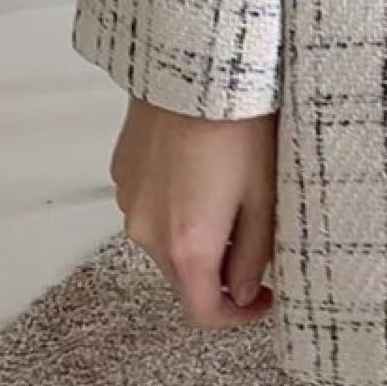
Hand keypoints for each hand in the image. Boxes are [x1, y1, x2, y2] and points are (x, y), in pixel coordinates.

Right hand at [110, 97, 277, 327]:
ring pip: (165, 240)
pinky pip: (150, 206)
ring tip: (230, 191)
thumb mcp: (264, 197)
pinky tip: (201, 167)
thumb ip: (253, 254)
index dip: (238, 316)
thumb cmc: (240, 127)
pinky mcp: (121, 173)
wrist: (194, 68)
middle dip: (220, 268)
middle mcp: (146, 234)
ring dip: (195, 233)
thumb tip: (243, 292)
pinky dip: (175, 203)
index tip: (265, 298)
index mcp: (187, 248)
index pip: (203, 313)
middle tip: (256, 235)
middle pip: (184, 276)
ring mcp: (127, 203)